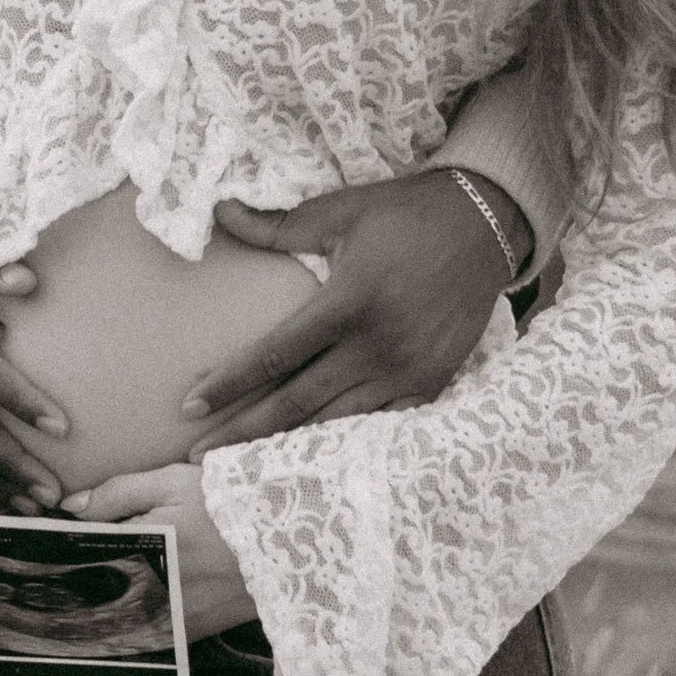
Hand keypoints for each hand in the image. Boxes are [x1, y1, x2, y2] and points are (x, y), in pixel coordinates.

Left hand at [64, 465, 256, 640]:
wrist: (291, 541)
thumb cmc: (228, 504)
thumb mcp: (172, 483)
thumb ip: (117, 494)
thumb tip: (70, 507)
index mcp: (139, 547)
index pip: (82, 553)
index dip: (60, 550)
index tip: (47, 549)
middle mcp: (149, 589)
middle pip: (93, 591)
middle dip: (75, 581)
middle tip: (58, 574)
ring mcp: (168, 618)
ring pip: (114, 619)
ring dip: (98, 607)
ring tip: (90, 591)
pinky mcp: (188, 635)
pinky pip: (144, 636)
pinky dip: (130, 624)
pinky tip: (123, 611)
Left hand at [184, 171, 518, 454]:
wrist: (485, 224)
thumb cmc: (406, 214)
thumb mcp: (340, 212)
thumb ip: (276, 226)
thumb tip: (219, 212)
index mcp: (350, 302)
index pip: (274, 355)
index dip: (229, 383)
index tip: (190, 405)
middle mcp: (379, 345)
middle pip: (296, 403)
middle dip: (242, 431)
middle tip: (196, 453)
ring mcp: (408, 371)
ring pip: (334, 422)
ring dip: (284, 444)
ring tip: (240, 463)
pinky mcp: (431, 383)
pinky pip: (376, 424)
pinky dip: (339, 440)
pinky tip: (306, 455)